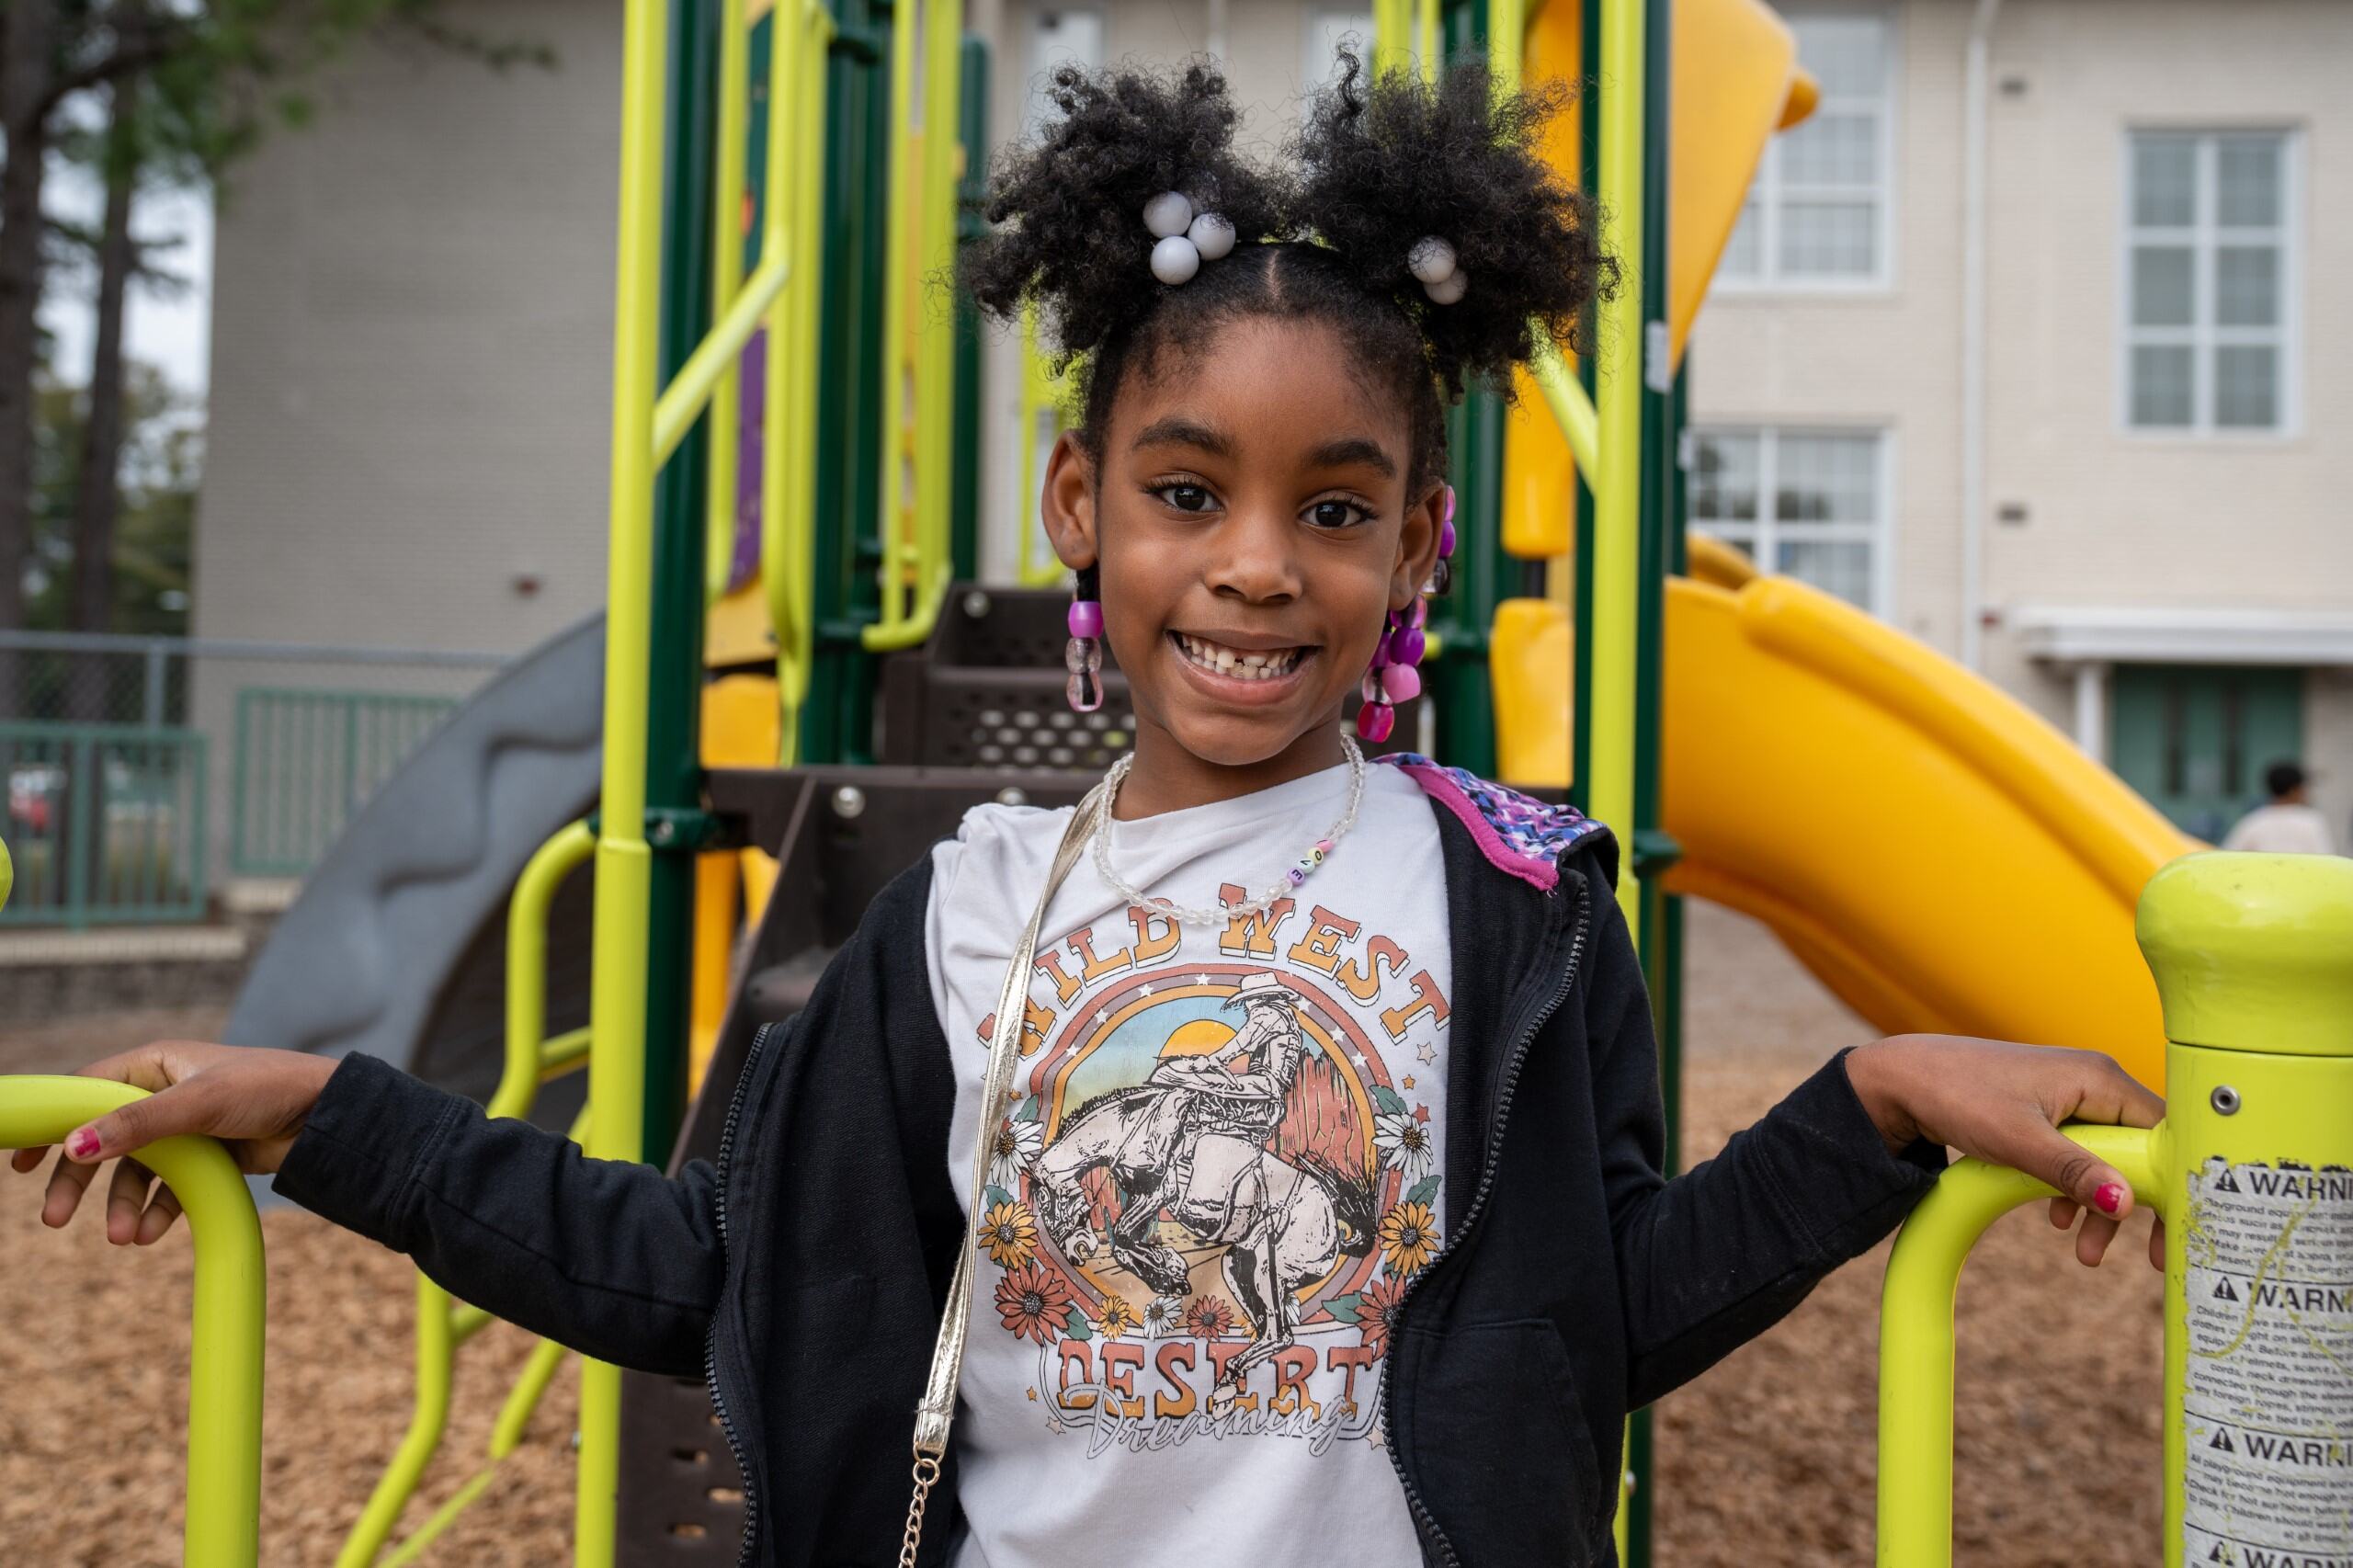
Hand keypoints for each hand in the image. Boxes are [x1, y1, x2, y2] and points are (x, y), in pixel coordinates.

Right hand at [8, 1041, 336, 1245]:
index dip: (52, 1125)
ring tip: (123, 1237)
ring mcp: (184, 1129)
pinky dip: (157, 1212)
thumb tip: (75, 1144)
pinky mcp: (207, 1159)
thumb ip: (136, 1125)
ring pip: (135, 1171)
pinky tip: (150, 1235)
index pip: (84, 1092)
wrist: (328, 1117)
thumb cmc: (268, 1088)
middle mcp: (163, 1094)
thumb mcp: (198, 1104)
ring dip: (123, 1204)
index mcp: (155, 1064)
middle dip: (79, 1180)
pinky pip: (169, 1190)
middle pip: (102, 1140)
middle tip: (55, 1219)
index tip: (19, 1163)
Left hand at [1845, 1035, 2165, 1270]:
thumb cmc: (1957, 1094)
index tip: (2180, 1227)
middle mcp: (2093, 1082)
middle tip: (2149, 1256)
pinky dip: (2073, 1191)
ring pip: (2108, 1160)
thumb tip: (2125, 1203)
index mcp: (2099, 1078)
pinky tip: (2055, 1220)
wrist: (1900, 1080)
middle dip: (2137, 1204)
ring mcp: (2070, 1097)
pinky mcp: (2048, 1113)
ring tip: (2083, 1252)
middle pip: (2142, 1150)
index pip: (2165, 1133)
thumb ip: (2073, 1172)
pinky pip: (2080, 1157)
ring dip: (2099, 1206)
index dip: (2177, 1182)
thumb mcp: (2019, 1140)